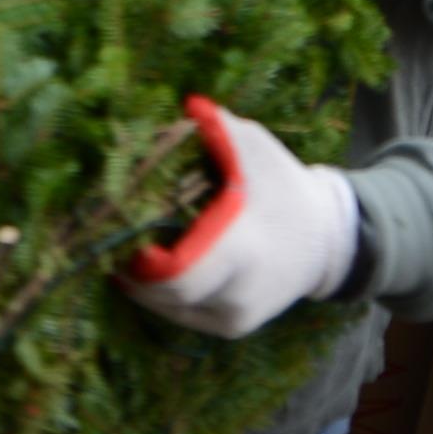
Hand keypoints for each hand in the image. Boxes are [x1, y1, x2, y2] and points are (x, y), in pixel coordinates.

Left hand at [119, 101, 360, 343]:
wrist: (325, 240)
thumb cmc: (281, 185)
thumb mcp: (253, 148)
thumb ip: (215, 129)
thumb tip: (183, 105)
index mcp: (242, 250)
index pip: (178, 274)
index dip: (141, 260)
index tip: (121, 230)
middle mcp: (237, 296)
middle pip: (162, 295)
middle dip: (130, 266)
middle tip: (106, 232)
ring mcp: (233, 319)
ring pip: (164, 309)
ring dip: (140, 279)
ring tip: (123, 242)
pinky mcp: (228, 327)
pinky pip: (178, 314)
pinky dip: (159, 291)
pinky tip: (148, 262)